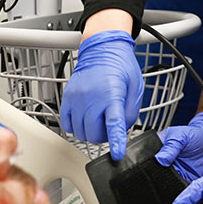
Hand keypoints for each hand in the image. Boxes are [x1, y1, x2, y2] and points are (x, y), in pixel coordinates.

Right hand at [59, 30, 143, 159]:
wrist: (102, 48)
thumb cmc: (121, 66)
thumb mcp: (135, 87)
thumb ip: (130, 112)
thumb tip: (121, 131)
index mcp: (112, 93)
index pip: (114, 123)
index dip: (116, 141)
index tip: (117, 155)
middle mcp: (92, 97)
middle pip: (94, 134)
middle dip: (104, 137)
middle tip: (109, 127)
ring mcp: (77, 98)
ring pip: (80, 133)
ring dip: (90, 132)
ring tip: (98, 120)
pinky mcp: (67, 97)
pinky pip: (67, 124)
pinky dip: (76, 127)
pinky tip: (85, 118)